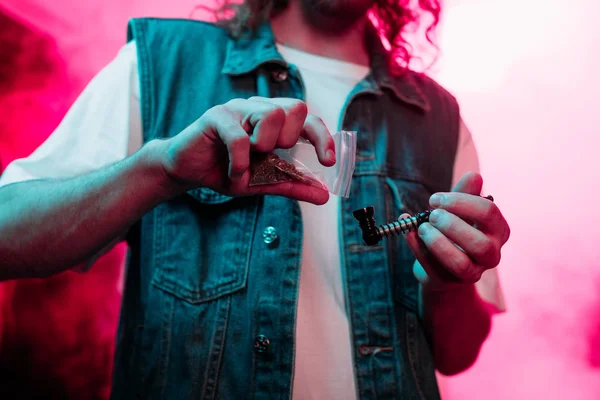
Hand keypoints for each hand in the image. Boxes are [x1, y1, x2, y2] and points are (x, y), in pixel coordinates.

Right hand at [159, 97, 335, 203]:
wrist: (186, 172)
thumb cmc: (226, 171)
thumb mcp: (264, 182)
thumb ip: (293, 185)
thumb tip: (324, 196)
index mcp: (274, 121)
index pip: (308, 118)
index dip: (322, 137)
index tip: (328, 161)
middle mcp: (258, 108)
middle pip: (296, 108)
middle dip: (291, 139)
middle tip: (270, 155)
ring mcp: (237, 109)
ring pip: (271, 114)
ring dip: (265, 146)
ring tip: (249, 162)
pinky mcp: (215, 116)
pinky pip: (239, 137)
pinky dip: (240, 162)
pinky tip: (233, 173)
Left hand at [401, 172, 509, 290]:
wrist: (442, 262)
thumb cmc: (454, 229)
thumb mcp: (459, 209)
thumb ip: (465, 193)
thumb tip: (474, 176)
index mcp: (498, 230)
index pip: (488, 212)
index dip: (460, 202)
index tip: (435, 199)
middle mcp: (492, 254)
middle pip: (480, 243)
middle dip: (452, 225)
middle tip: (432, 214)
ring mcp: (472, 272)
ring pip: (461, 264)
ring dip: (437, 243)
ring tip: (421, 228)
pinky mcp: (450, 282)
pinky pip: (434, 269)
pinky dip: (418, 249)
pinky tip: (408, 234)